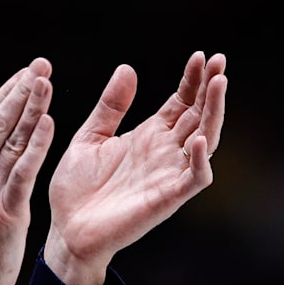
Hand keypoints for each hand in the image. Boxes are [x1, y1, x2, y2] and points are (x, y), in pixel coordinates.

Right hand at [0, 58, 54, 284]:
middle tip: (40, 65)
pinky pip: (23, 172)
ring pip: (10, 142)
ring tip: (46, 82)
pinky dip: (35, 146)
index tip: (23, 73)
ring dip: (30, 109)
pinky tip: (49, 124)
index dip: (3, 95)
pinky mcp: (6, 211)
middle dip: (19, 92)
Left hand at [43, 51, 227, 284]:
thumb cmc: (76, 187)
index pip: (180, 103)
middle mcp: (164, 153)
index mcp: (148, 137)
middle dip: (211, 89)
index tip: (199, 56)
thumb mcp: (90, 137)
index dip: (192, 81)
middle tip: (219, 61)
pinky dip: (199, 159)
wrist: (65, 229)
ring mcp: (167, 174)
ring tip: (218, 84)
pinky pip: (194, 178)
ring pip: (204, 140)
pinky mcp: (166, 198)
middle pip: (198, 116)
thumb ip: (110, 106)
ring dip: (214, 114)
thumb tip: (127, 67)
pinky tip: (195, 137)